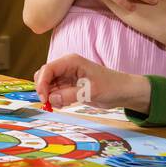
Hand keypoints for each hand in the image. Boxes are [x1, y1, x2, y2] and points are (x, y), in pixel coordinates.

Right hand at [34, 53, 149, 113]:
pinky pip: (55, 92)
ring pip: (48, 85)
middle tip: (49, 104)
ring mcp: (67, 77)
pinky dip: (55, 99)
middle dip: (43, 89)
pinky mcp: (69, 86)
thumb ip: (69, 95)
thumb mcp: (90, 92)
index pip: (48, 69)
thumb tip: (51, 99)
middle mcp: (66, 67)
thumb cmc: (110, 87)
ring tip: (61, 104)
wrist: (123, 92)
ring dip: (50, 96)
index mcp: (71, 62)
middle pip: (44, 76)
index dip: (42, 83)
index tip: (44, 99)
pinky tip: (64, 104)